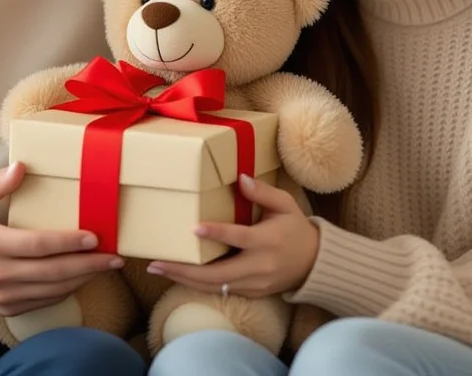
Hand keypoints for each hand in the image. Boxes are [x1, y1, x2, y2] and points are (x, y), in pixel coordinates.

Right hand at [0, 162, 123, 315]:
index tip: (94, 236)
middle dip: (88, 265)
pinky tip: (82, 278)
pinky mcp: (7, 309)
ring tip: (105, 266)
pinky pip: (44, 302)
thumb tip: (21, 166)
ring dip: (82, 279)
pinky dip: (66, 291)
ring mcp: (2, 295)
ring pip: (52, 290)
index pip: (37, 244)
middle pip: (52, 272)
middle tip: (114, 256)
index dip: (68, 242)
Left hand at [145, 174, 318, 297]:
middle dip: (184, 270)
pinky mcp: (251, 293)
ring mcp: (255, 283)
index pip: (239, 237)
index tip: (194, 227)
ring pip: (215, 286)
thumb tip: (241, 177)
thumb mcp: (286, 205)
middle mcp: (259, 266)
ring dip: (185, 279)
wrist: (315, 264)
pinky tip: (178, 275)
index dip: (217, 233)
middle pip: (217, 273)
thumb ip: (263, 192)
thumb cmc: (296, 229)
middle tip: (157, 262)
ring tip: (158, 269)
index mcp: (267, 241)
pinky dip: (198, 285)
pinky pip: (221, 291)